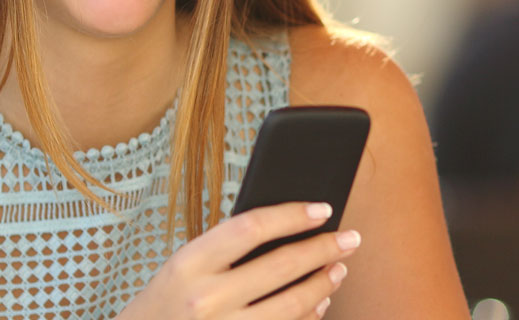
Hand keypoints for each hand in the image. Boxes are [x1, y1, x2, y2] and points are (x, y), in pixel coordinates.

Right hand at [120, 202, 360, 318]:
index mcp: (188, 264)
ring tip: (339, 268)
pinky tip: (320, 301)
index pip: (251, 227)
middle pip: (281, 266)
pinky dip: (309, 315)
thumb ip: (227, 249)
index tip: (323, 208)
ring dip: (324, 284)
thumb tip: (291, 227)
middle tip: (351, 238)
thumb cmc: (167, 301)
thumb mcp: (184, 267)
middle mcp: (205, 300)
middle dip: (324, 248)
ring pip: (292, 305)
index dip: (292, 215)